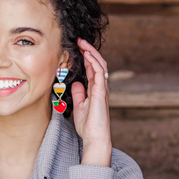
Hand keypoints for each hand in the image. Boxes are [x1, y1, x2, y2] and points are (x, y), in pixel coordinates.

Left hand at [71, 38, 111, 166]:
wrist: (95, 137)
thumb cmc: (88, 126)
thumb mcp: (80, 107)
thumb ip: (79, 94)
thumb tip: (76, 83)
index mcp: (96, 90)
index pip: (92, 69)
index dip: (86, 58)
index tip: (78, 49)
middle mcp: (101, 88)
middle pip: (97, 64)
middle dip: (89, 51)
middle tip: (80, 41)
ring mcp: (102, 89)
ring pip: (99, 65)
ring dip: (91, 53)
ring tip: (83, 43)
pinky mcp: (101, 92)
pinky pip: (99, 73)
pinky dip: (93, 62)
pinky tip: (87, 55)